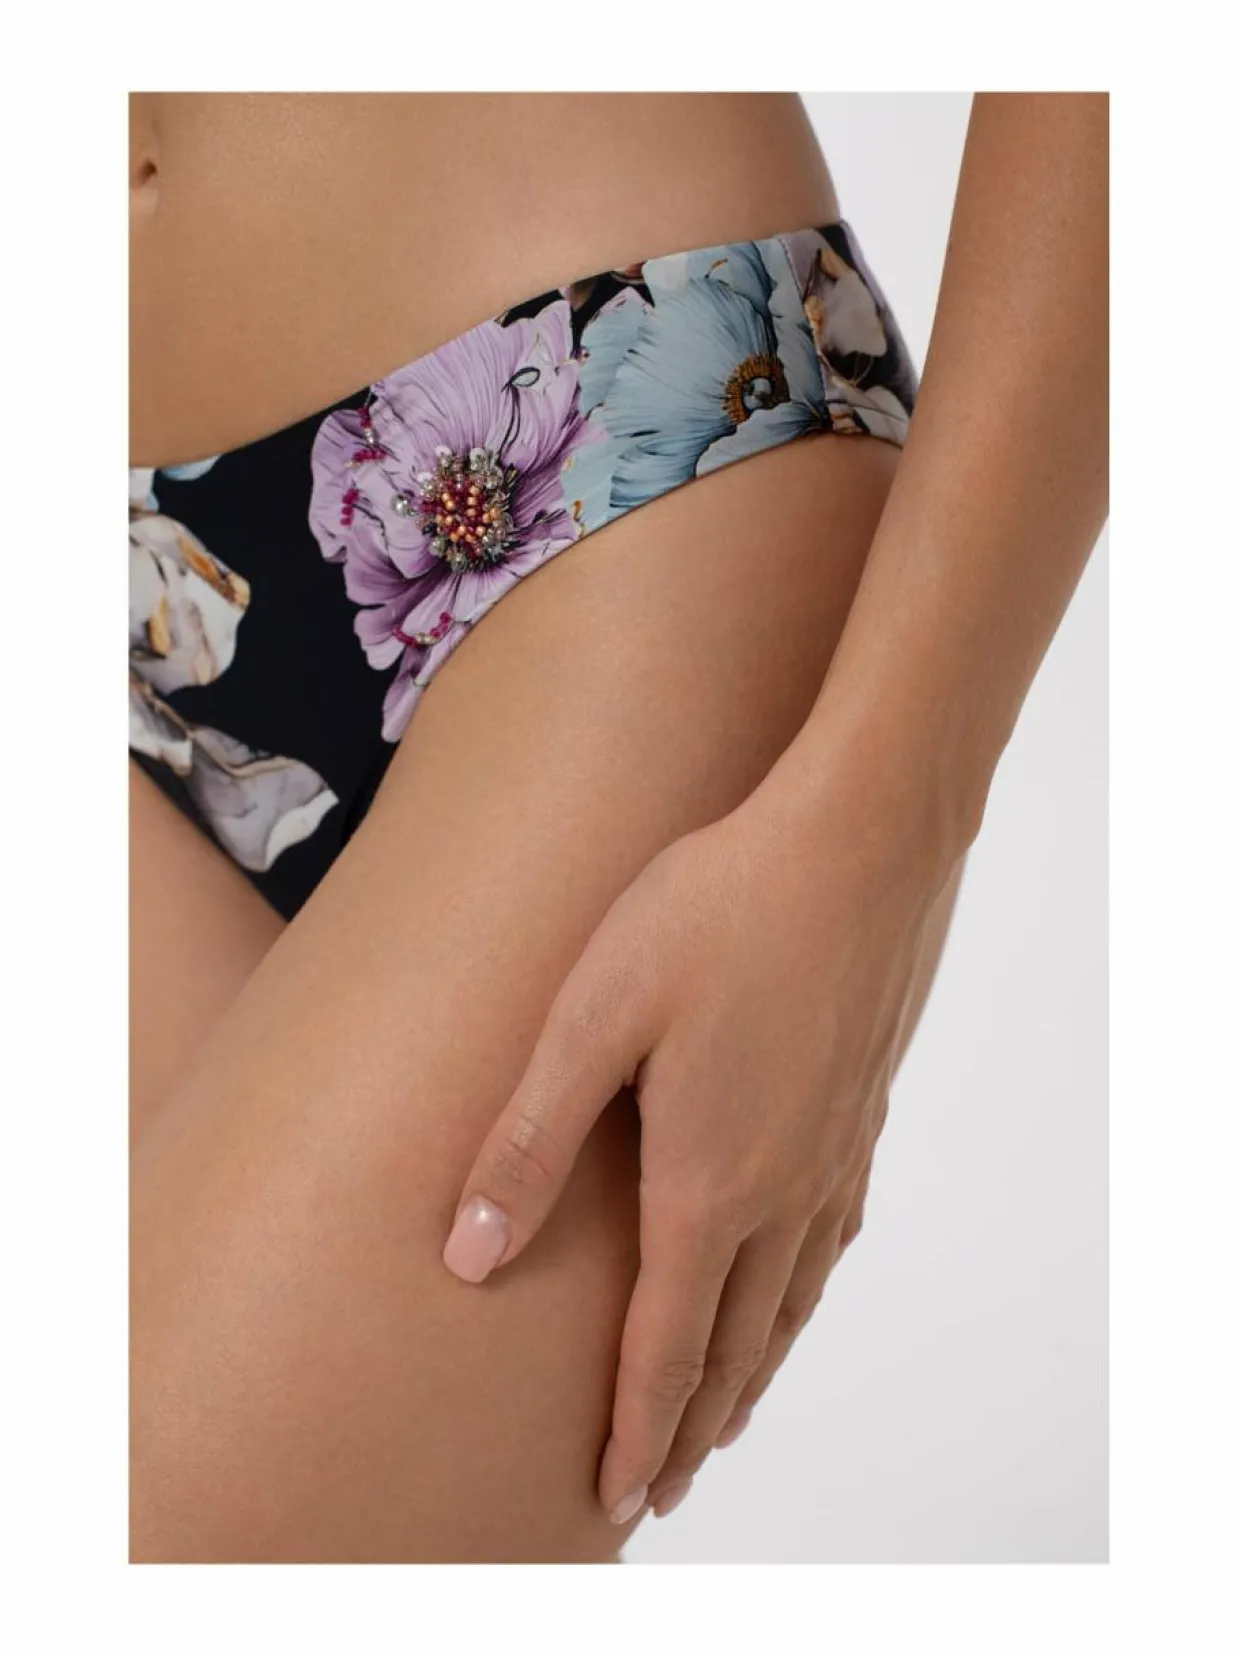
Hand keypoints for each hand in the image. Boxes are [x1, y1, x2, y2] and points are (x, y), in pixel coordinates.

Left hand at [441, 781, 952, 1524]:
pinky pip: (830, 1245)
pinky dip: (801, 1301)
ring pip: (789, 1305)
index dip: (638, 1429)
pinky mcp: (861, 1113)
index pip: (666, 1347)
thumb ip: (530, 1142)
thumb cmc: (713, 914)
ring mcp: (833, 1157)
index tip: (621, 1497)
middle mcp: (781, 1193)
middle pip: (734, 1347)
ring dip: (751, 1376)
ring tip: (726, 1420)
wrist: (856, 844)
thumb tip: (466, 1257)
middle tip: (665, 1487)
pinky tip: (795, 1288)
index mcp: (707, 1183)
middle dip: (693, 1427)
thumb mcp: (593, 1018)